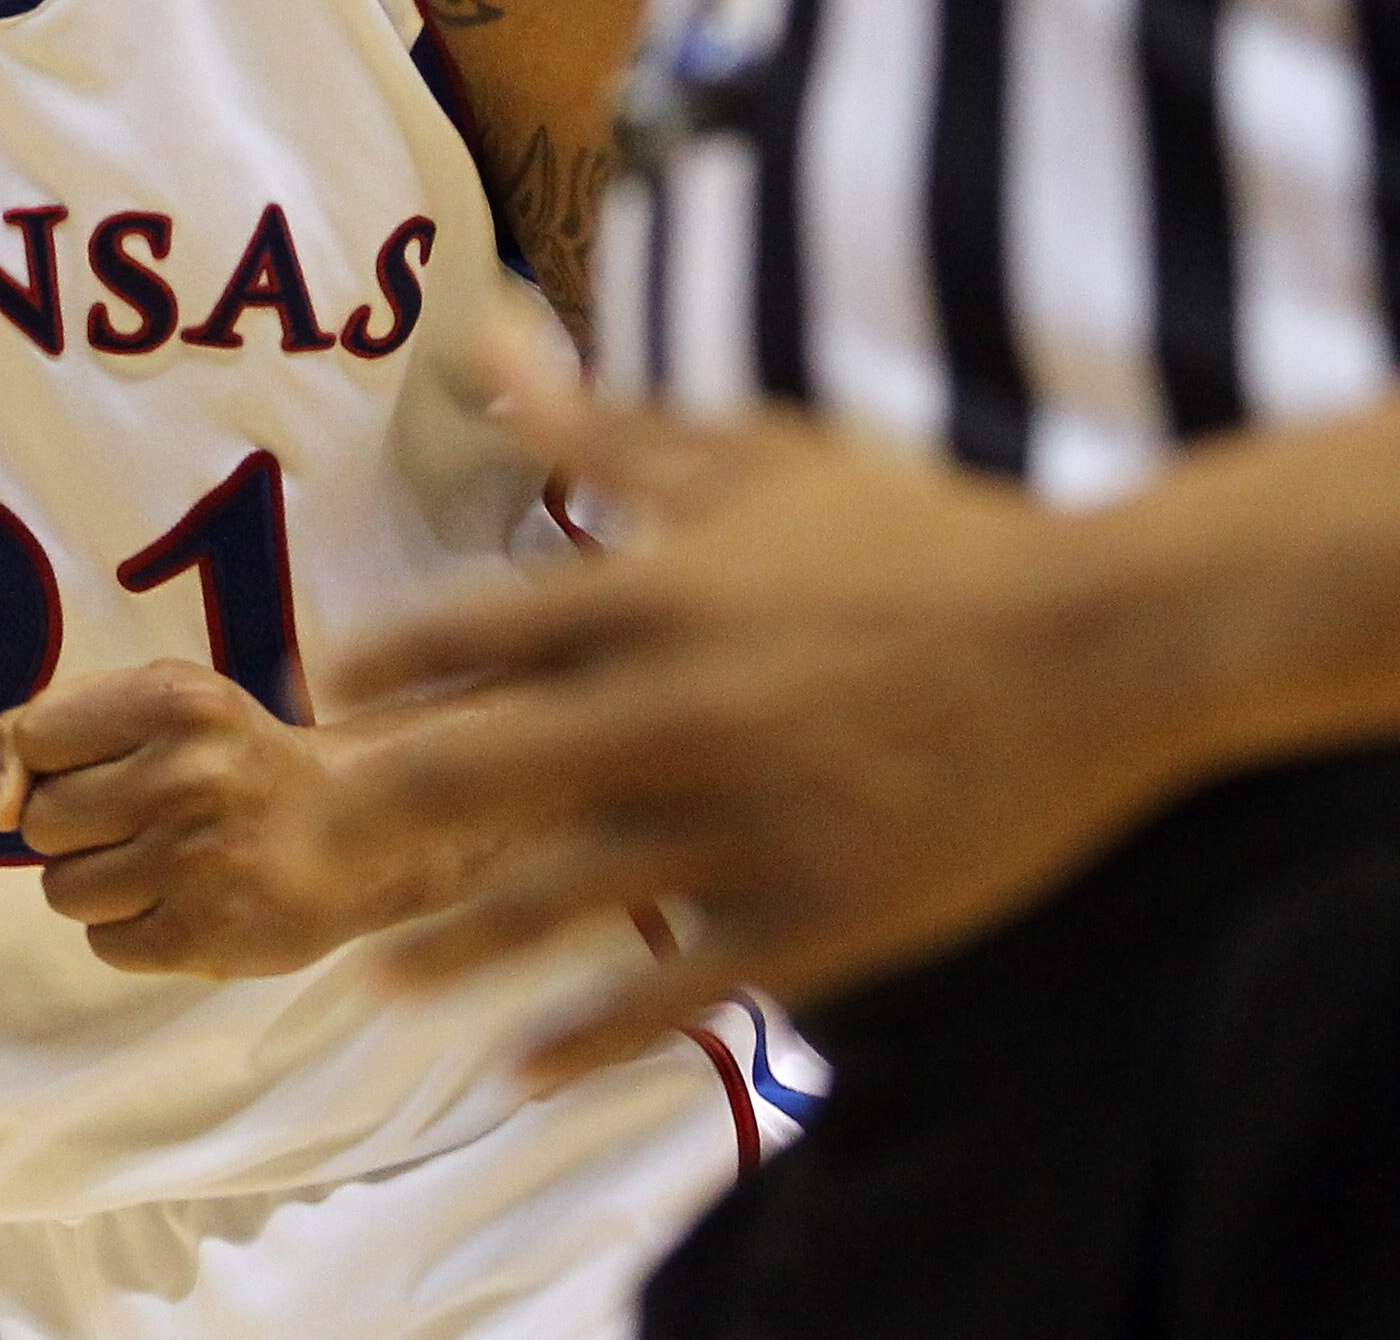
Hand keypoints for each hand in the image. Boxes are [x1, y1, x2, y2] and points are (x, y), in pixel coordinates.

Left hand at [0, 661, 385, 978]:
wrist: (352, 830)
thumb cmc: (231, 760)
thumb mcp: (159, 703)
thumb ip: (54, 726)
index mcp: (174, 702)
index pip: (31, 739)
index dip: (42, 764)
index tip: (87, 770)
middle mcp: (186, 777)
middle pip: (41, 822)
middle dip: (73, 827)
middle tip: (137, 819)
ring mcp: (195, 863)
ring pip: (61, 890)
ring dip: (96, 882)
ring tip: (160, 862)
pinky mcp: (204, 938)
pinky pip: (102, 944)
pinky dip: (129, 929)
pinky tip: (179, 902)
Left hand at [317, 326, 1192, 1080]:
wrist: (1096, 643)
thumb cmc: (919, 532)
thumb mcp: (757, 455)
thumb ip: (607, 421)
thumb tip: (492, 332)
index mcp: (654, 596)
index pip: (469, 634)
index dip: (382, 667)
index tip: (328, 692)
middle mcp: (676, 715)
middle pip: (477, 778)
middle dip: (377, 819)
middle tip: (303, 851)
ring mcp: (744, 827)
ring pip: (559, 903)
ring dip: (456, 948)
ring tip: (382, 980)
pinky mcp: (814, 917)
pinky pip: (676, 993)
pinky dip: (591, 1036)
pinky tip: (524, 1066)